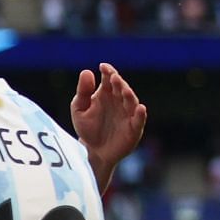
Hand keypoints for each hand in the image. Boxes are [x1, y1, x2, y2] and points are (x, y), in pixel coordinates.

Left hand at [71, 64, 146, 181]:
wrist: (93, 152)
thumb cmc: (87, 129)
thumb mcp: (79, 109)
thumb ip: (82, 92)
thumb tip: (86, 71)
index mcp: (107, 93)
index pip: (109, 78)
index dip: (108, 72)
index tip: (102, 67)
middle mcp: (119, 101)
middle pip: (121, 88)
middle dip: (118, 83)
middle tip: (113, 77)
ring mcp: (128, 114)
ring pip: (131, 101)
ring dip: (129, 95)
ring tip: (124, 90)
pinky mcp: (134, 128)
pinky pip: (139, 120)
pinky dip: (140, 114)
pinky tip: (140, 108)